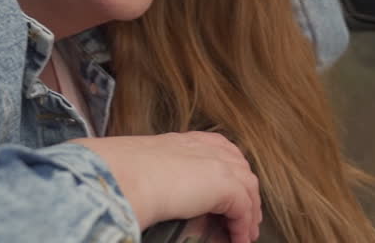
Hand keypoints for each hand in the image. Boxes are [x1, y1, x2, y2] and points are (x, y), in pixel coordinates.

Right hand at [74, 132, 261, 242]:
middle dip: (247, 192)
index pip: (222, 149)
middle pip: (241, 168)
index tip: (233, 188)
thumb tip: (153, 187)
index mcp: (189, 140)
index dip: (231, 169)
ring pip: (248, 189)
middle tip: (246, 215)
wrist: (125, 176)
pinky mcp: (226, 186)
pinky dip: (243, 227)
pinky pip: (244, 210)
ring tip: (246, 234)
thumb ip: (160, 172)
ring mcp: (219, 165)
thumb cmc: (124, 171)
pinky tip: (239, 240)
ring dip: (250, 213)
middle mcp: (208, 148)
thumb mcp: (146, 164)